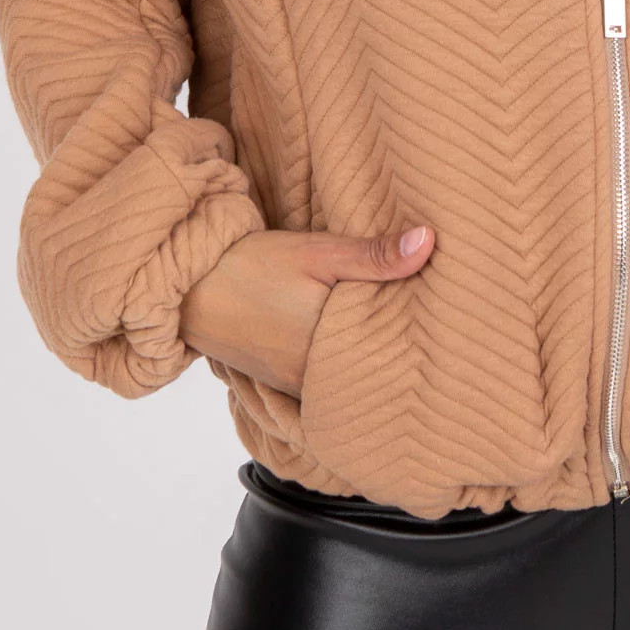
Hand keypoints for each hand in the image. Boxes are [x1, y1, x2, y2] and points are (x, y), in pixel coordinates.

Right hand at [178, 223, 435, 397]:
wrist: (187, 283)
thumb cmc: (254, 263)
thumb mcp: (317, 251)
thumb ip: (374, 255)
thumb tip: (430, 242)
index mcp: (328, 349)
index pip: (388, 354)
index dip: (416, 342)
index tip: (443, 329)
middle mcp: (311, 380)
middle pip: (367, 375)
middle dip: (394, 359)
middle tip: (430, 343)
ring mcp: (292, 386)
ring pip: (343, 383)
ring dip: (363, 366)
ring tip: (397, 347)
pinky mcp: (277, 383)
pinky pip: (319, 387)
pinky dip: (336, 373)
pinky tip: (350, 353)